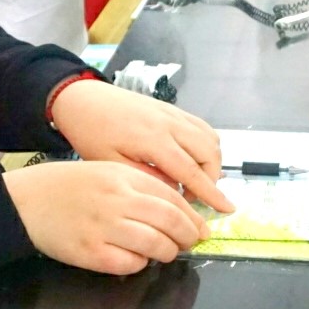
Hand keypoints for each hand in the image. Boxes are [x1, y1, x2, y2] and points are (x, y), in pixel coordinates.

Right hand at [4, 161, 208, 274]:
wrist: (25, 201)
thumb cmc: (66, 186)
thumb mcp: (105, 170)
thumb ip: (137, 185)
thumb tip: (175, 209)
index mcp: (122, 176)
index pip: (171, 196)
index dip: (192, 215)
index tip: (201, 226)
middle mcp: (116, 199)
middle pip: (170, 221)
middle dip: (188, 235)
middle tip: (192, 242)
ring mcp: (103, 227)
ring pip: (155, 245)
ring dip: (167, 252)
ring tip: (166, 252)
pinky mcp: (90, 252)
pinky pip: (129, 264)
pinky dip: (139, 264)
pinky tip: (136, 259)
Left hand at [49, 80, 233, 213]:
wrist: (82, 99)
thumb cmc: (91, 133)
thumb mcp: (110, 164)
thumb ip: (145, 179)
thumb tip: (174, 192)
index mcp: (153, 140)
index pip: (192, 171)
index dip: (211, 193)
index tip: (227, 209)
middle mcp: (170, 123)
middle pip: (209, 153)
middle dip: (211, 179)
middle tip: (193, 198)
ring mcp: (173, 113)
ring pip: (209, 137)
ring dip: (210, 161)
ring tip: (193, 180)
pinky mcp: (171, 108)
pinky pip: (201, 125)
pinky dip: (205, 144)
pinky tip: (191, 158)